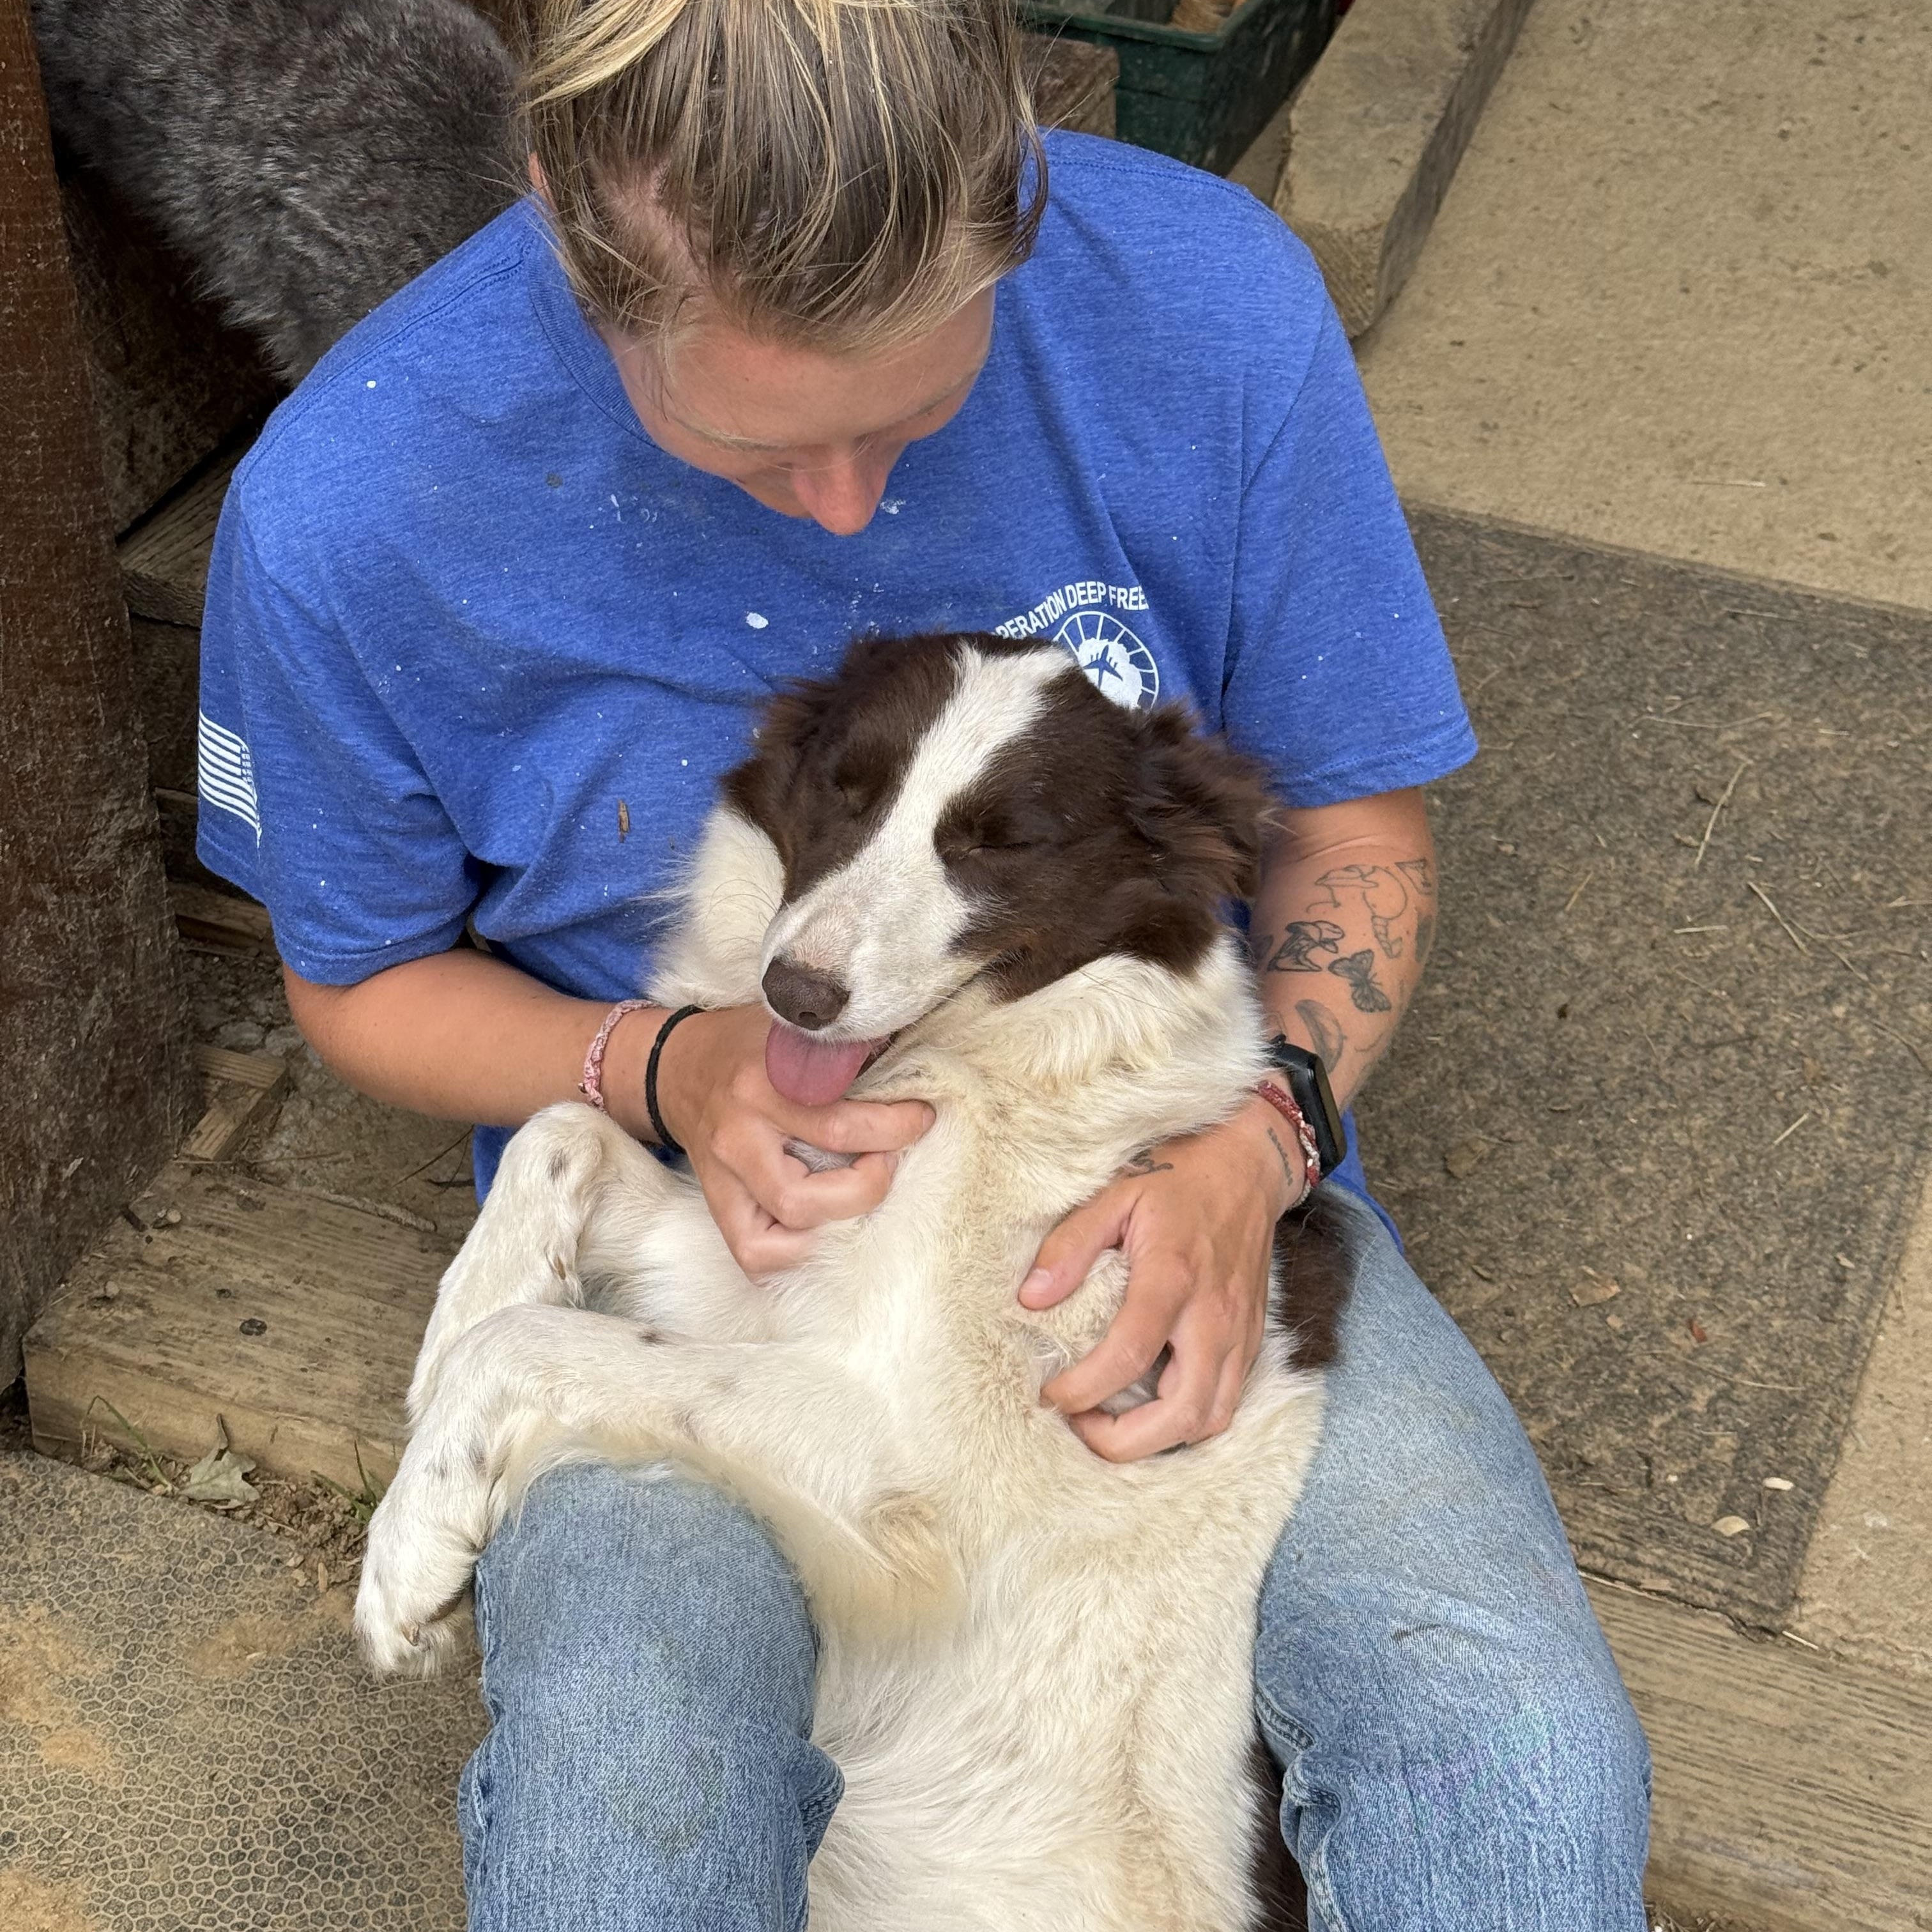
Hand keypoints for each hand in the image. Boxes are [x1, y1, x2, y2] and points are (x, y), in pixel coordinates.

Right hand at [640, 1005, 932, 1276]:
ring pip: (783, 1230)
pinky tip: (824, 1227)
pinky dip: (795, 1254)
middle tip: (889, 1159)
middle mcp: (739, 1137)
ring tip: (860, 1190)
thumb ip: (843, 1046)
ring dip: (836, 1220)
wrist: (678, 1066)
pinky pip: (754, 1254)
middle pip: (808, 1196)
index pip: (839, 1125)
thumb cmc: (747, 1045)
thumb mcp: (791, 1028)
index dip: (895, 1129)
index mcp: (761, 1085)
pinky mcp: (718, 1204)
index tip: (922, 1117)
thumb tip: (912, 1059)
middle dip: (868, 1185)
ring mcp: (724, 1177)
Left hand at [1021, 1096, 1304, 1460]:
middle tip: (1079, 1424)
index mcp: (1174, 1277)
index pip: (1129, 1355)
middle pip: (1181, 1413)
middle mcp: (1215, 1316)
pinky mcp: (1252, 1340)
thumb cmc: (1178, 1175)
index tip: (1050, 1393)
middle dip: (1125, 1440)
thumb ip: (1071, 1245)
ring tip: (1111, 1422)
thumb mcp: (1115, 1193)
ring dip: (1159, 1439)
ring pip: (1210, 1420)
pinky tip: (1150, 1407)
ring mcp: (1240, 1333)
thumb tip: (1030, 1299)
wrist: (1248, 1164)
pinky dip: (1187, 1420)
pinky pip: (1226, 1403)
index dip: (1083, 1389)